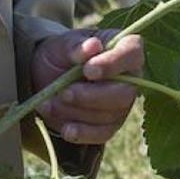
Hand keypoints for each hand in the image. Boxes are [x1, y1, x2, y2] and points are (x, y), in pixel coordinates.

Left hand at [31, 30, 144, 145]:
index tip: (88, 70)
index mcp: (124, 48)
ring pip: (109, 115)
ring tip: (49, 103)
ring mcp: (122, 104)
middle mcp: (131, 78)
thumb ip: (76, 45)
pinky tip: (66, 129)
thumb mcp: (61, 44)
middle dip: (90, 96)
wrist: (46, 77)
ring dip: (76, 112)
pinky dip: (83, 133)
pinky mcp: (110, 125)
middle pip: (124, 92)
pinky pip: (102, 134)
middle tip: (64, 92)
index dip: (113, 63)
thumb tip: (93, 45)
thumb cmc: (61, 54)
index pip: (132, 53)